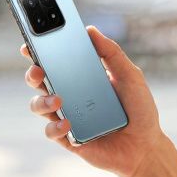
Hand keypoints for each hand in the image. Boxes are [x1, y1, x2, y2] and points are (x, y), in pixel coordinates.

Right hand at [22, 26, 163, 176]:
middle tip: (38, 70)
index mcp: (80, 77)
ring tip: (57, 100)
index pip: (54, 60)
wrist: (146, 147)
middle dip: (33, 73)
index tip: (30, 44)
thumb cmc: (139, 110)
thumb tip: (89, 30)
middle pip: (39, 81)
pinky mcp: (69, 139)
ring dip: (42, 101)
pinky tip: (68, 124)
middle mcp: (69, 95)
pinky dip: (55, 127)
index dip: (38, 51)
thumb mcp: (130, 76)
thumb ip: (111, 53)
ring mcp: (66, 117)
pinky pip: (52, 132)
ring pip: (39, 106)